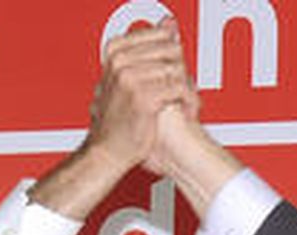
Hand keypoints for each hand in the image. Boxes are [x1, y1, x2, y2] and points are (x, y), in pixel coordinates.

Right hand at [90, 18, 197, 174]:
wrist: (108, 150)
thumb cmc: (118, 118)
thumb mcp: (127, 76)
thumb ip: (149, 47)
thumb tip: (170, 22)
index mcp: (115, 50)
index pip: (159, 35)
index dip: (173, 55)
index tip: (173, 72)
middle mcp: (121, 61)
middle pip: (171, 51)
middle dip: (183, 71)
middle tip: (182, 90)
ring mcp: (131, 78)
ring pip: (178, 70)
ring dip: (188, 89)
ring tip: (185, 104)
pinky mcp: (144, 98)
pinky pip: (180, 89)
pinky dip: (189, 102)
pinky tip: (185, 112)